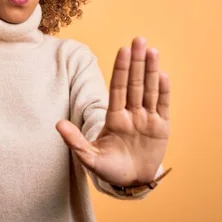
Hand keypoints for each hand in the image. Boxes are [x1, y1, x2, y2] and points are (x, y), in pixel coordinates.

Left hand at [56, 37, 169, 186]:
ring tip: (152, 51)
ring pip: (150, 90)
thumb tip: (57, 124)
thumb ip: (75, 141)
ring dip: (151, 71)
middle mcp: (131, 114)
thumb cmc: (108, 169)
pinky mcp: (161, 128)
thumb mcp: (89, 157)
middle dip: (137, 62)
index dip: (121, 69)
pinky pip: (163, 106)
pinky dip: (164, 92)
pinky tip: (163, 75)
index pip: (117, 88)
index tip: (123, 50)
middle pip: (135, 83)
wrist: (130, 182)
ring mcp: (147, 119)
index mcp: (114, 118)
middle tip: (139, 39)